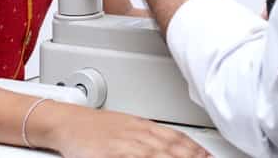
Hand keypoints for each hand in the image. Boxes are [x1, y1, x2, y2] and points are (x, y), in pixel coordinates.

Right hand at [52, 106, 209, 157]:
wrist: (69, 122)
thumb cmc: (97, 129)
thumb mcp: (129, 129)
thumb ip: (150, 139)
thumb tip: (171, 148)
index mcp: (146, 127)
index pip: (178, 139)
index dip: (196, 150)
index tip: (209, 157)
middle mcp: (140, 135)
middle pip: (172, 149)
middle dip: (192, 157)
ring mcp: (127, 145)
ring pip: (158, 154)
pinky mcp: (112, 153)